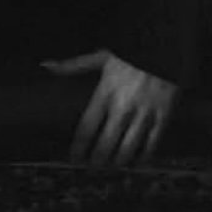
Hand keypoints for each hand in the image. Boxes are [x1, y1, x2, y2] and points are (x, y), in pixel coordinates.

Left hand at [42, 49, 178, 166]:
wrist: (165, 44)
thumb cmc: (131, 52)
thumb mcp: (101, 56)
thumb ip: (73, 65)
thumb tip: (46, 65)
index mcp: (105, 92)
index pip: (86, 129)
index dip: (78, 149)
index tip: (74, 159)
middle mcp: (122, 106)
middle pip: (105, 146)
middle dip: (97, 162)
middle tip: (94, 168)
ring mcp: (144, 113)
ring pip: (127, 150)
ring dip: (117, 163)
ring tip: (113, 166)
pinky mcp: (163, 116)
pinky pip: (152, 146)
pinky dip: (143, 158)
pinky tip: (137, 162)